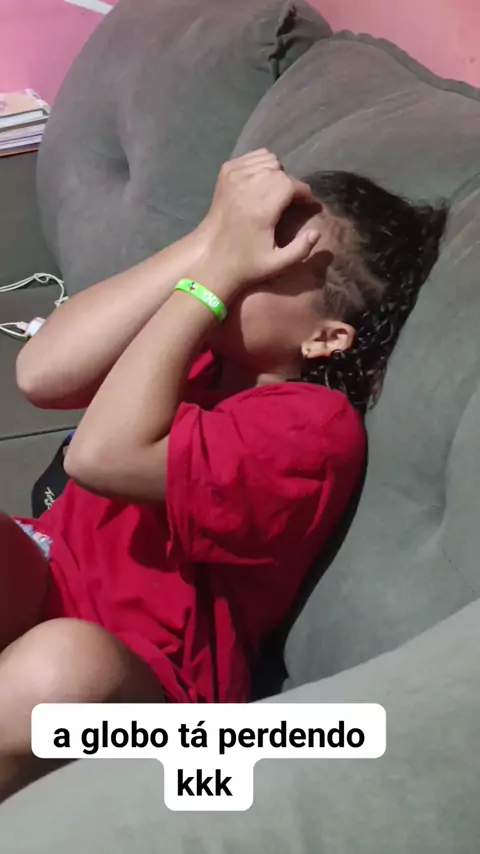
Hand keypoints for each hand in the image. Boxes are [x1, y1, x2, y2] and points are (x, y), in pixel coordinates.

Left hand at [199, 150, 320, 292]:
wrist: (212, 258)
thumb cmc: (247, 264)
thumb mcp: (277, 264)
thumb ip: (301, 249)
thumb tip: (316, 232)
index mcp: (262, 208)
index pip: (291, 184)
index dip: (303, 192)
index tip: (306, 203)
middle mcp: (248, 186)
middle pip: (280, 170)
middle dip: (290, 184)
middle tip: (289, 201)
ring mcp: (234, 177)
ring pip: (267, 159)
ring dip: (275, 173)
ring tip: (274, 191)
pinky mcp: (225, 173)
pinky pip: (251, 157)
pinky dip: (260, 165)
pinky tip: (260, 183)